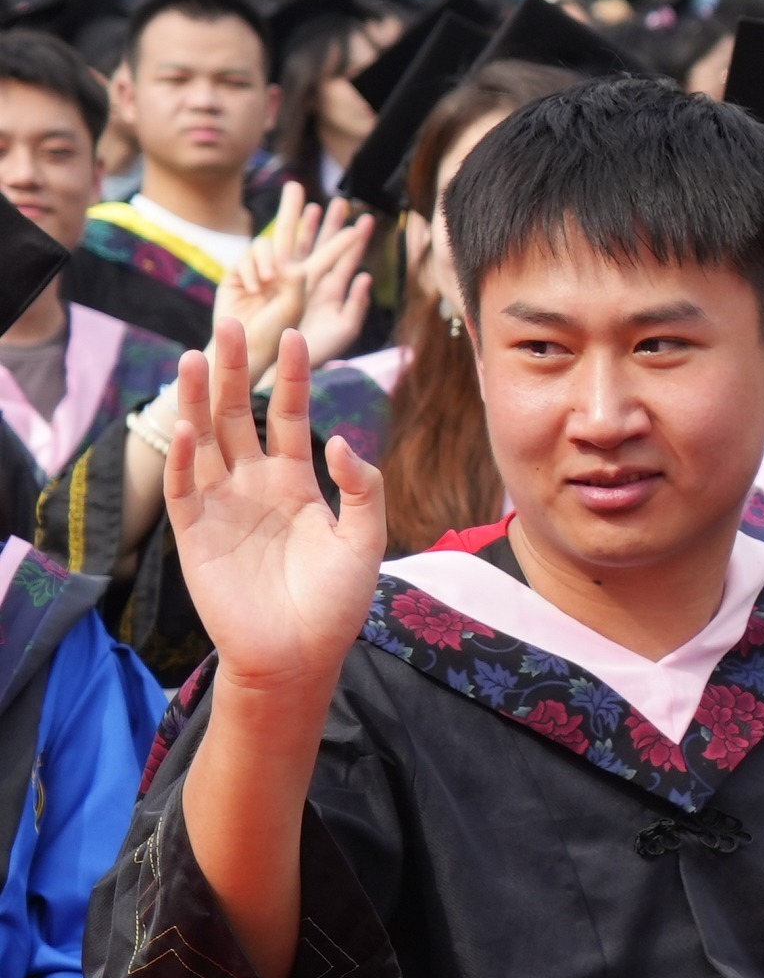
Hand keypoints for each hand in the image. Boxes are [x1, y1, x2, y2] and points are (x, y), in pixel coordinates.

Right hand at [163, 321, 386, 706]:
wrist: (301, 655)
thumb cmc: (336, 602)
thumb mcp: (366, 539)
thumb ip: (363, 488)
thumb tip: (338, 439)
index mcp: (295, 482)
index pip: (289, 415)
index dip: (291, 377)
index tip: (296, 336)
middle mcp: (254, 485)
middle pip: (238, 415)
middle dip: (233, 370)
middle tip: (229, 323)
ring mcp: (222, 506)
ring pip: (204, 441)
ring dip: (196, 400)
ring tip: (194, 356)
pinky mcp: (196, 533)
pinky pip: (186, 487)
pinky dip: (184, 458)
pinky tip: (186, 427)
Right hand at [217, 186, 378, 365]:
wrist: (247, 352)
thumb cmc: (285, 343)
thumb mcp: (316, 322)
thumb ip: (323, 295)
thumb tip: (326, 269)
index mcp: (309, 285)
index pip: (330, 257)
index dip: (343, 240)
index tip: (360, 222)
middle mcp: (286, 275)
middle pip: (294, 236)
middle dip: (294, 210)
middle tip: (294, 185)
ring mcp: (261, 274)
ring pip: (269, 243)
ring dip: (270, 258)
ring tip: (269, 282)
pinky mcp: (239, 276)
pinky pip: (249, 258)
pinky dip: (253, 269)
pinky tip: (255, 288)